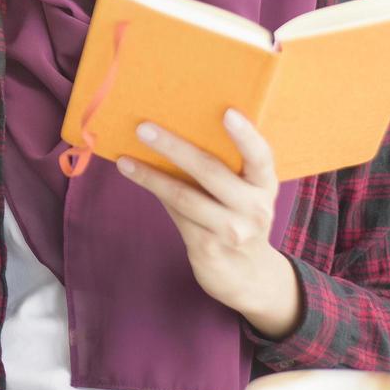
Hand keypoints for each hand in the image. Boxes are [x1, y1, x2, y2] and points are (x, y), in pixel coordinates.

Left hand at [116, 109, 302, 338]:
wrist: (249, 277)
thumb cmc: (238, 218)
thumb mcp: (243, 194)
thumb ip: (222, 168)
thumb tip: (171, 132)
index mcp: (264, 184)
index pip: (260, 156)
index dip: (246, 135)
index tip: (227, 112)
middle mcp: (254, 207)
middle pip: (210, 171)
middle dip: (174, 147)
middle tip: (144, 128)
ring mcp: (233, 231)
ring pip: (185, 196)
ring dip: (151, 175)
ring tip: (125, 161)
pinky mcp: (209, 248)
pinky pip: (176, 214)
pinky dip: (156, 192)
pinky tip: (137, 176)